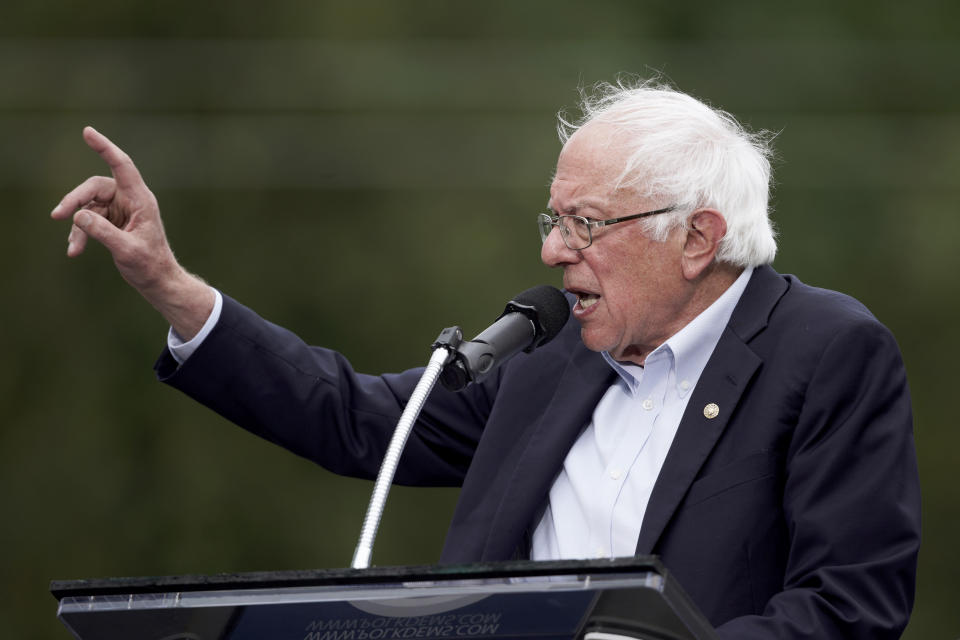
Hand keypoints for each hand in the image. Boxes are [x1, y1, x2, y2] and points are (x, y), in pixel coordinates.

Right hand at [52, 127, 213, 338]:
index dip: (105, 148)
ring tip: (72, 248)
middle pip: (95, 187)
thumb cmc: (151, 265)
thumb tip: (79, 216)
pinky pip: (90, 219)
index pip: (122, 167)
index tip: (88, 132)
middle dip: (74, 199)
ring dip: (77, 225)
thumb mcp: (127, 250)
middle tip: (57, 215)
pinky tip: (74, 249)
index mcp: (141, 200)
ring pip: (89, 206)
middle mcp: (130, 200)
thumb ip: (104, 233)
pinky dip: (80, 233)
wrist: (159, 281)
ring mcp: (121, 210)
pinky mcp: (113, 221)